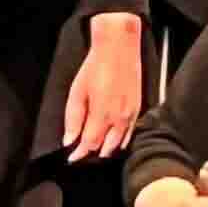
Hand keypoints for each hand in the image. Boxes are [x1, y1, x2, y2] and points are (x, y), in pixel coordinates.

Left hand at [61, 15, 142, 160]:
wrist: (119, 48)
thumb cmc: (96, 67)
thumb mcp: (77, 92)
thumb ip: (73, 119)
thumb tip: (69, 140)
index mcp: (102, 115)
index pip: (89, 145)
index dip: (79, 154)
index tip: (71, 157)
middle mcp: (119, 119)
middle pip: (105, 148)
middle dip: (93, 152)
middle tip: (82, 152)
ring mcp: (131, 115)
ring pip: (119, 143)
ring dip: (107, 148)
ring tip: (96, 149)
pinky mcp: (137, 109)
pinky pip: (130, 133)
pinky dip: (120, 140)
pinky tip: (113, 139)